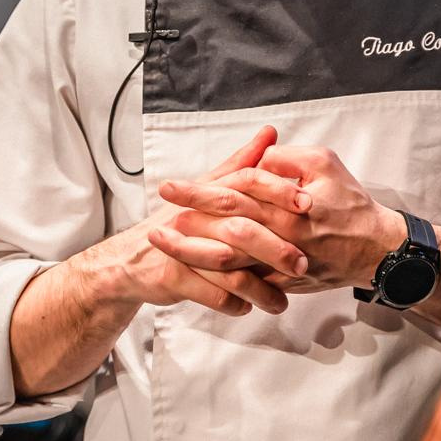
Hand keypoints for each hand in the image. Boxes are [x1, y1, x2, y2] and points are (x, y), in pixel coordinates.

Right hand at [86, 127, 290, 316]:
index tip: (308, 204)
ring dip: (259, 288)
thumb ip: (242, 164)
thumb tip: (270, 133)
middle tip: (304, 264)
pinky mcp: (173, 276)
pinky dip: (231, 303)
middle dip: (275, 248)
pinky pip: (208, 293)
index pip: (246, 184)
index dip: (278, 192)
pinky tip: (248, 308)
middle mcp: (195, 217)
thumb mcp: (209, 189)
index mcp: (209, 194)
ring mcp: (182, 248)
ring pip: (228, 269)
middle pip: (240, 229)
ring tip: (282, 301)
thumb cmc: (180, 223)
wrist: (132, 260)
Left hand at [153, 145, 403, 293]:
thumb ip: (287, 159)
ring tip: (163, 240)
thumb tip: (257, 158)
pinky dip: (216, 276)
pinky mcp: (281, 281)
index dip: (203, 188)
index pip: (236, 192)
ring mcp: (279, 264)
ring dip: (191, 249)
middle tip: (155, 213)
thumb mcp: (325, 165)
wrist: (376, 250)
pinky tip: (191, 269)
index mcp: (287, 206)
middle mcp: (280, 236)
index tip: (171, 186)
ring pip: (227, 259)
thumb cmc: (351, 202)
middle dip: (186, 217)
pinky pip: (244, 282)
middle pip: (224, 226)